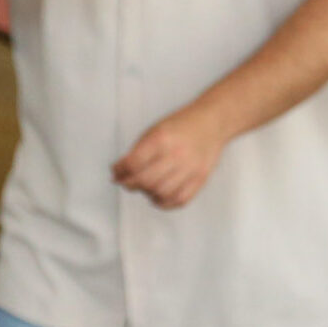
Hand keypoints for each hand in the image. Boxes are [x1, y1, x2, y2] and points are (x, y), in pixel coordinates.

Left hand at [113, 107, 230, 209]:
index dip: (120, 171)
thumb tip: (120, 171)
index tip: (116, 173)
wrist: (211, 123)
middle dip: (130, 184)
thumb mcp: (155, 130)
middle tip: (127, 182)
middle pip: (145, 181)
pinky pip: (179, 200)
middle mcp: (175, 155)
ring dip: (147, 194)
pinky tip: (159, 196)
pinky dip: (165, 202)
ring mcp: (189, 169)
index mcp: (161, 139)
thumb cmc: (181, 126)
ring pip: (161, 193)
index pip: (133, 163)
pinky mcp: (199, 179)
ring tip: (145, 187)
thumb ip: (138, 151)